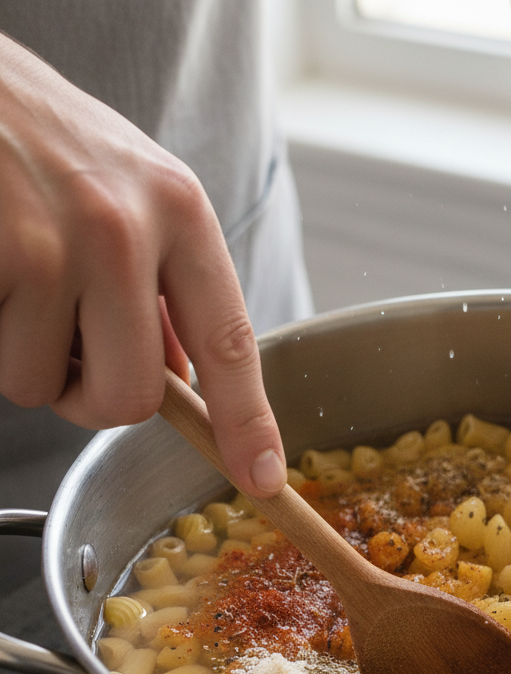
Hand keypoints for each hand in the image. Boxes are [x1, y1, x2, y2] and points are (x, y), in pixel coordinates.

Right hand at [0, 34, 286, 496]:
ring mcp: (53, 241)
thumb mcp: (131, 193)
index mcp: (179, 212)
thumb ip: (165, 286)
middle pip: (133, 395)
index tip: (262, 476)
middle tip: (65, 349)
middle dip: (92, 397)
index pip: (230, 342)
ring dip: (23, 360)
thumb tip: (180, 376)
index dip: (247, 422)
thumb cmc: (40, 137)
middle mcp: (126, 228)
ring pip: (45, 385)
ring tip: (13, 284)